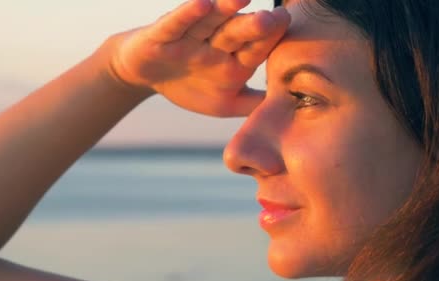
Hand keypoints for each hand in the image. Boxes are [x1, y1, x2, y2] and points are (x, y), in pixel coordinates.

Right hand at [107, 0, 290, 116]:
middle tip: (277, 18)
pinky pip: (176, 23)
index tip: (290, 28)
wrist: (148, 75)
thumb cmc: (191, 85)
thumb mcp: (225, 102)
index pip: (257, 48)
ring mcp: (191, 37)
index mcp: (234, 58)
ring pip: (210, 21)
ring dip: (226, 9)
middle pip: (239, 32)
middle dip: (256, 26)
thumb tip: (288, 112)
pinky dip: (187, 14)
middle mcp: (216, 43)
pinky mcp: (164, 35)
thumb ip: (254, 105)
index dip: (272, 39)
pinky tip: (203, 4)